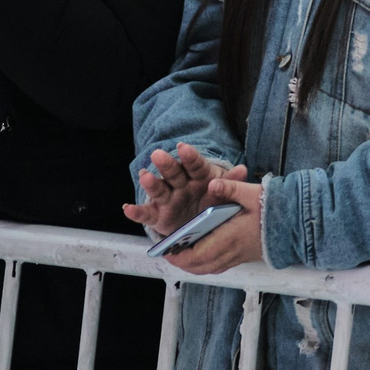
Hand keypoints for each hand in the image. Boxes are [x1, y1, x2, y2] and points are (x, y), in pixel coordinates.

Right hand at [123, 143, 247, 236]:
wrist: (200, 221)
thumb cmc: (213, 199)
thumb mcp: (225, 192)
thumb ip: (231, 182)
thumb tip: (243, 169)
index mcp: (199, 176)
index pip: (195, 164)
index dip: (190, 156)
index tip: (183, 147)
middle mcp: (181, 184)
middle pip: (174, 173)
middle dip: (167, 164)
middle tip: (158, 154)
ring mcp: (168, 199)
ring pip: (159, 189)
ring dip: (151, 183)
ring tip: (144, 175)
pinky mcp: (158, 215)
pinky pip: (146, 214)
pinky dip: (136, 212)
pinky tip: (127, 208)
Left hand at [163, 176, 265, 275]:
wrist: (297, 224)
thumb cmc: (275, 208)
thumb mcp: (253, 193)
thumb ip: (231, 188)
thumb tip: (212, 183)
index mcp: (230, 237)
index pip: (198, 253)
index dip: (179, 254)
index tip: (167, 249)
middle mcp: (232, 252)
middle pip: (199, 266)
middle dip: (181, 262)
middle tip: (169, 252)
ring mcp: (238, 257)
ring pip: (207, 269)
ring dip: (192, 264)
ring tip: (181, 254)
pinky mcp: (243, 257)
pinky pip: (218, 267)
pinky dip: (204, 264)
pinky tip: (201, 254)